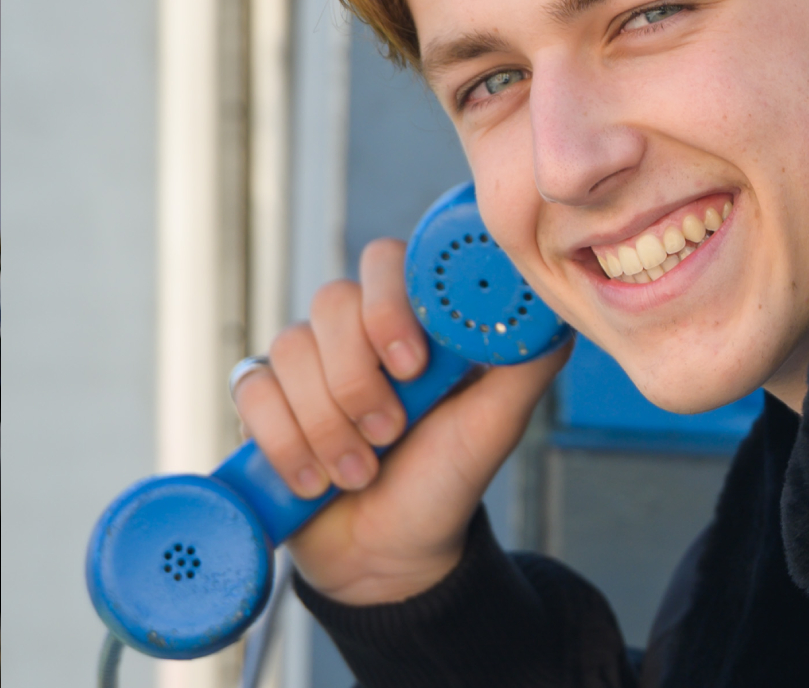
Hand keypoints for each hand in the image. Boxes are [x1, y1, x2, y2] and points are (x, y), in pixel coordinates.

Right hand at [232, 238, 569, 604]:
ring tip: (361, 471)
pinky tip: (316, 481)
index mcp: (414, 319)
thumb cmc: (447, 475)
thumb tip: (550, 304)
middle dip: (359, 379)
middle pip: (332, 302)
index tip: (413, 366)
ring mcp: (305, 362)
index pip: (387, 261)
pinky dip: (286, 442)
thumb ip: (527, 359)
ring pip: (290, 350)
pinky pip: (252, 391)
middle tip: (391, 432)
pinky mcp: (263, 400)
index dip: (391, 307)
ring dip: (328, 425)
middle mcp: (355, 328)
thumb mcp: (498, 420)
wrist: (391, 552)